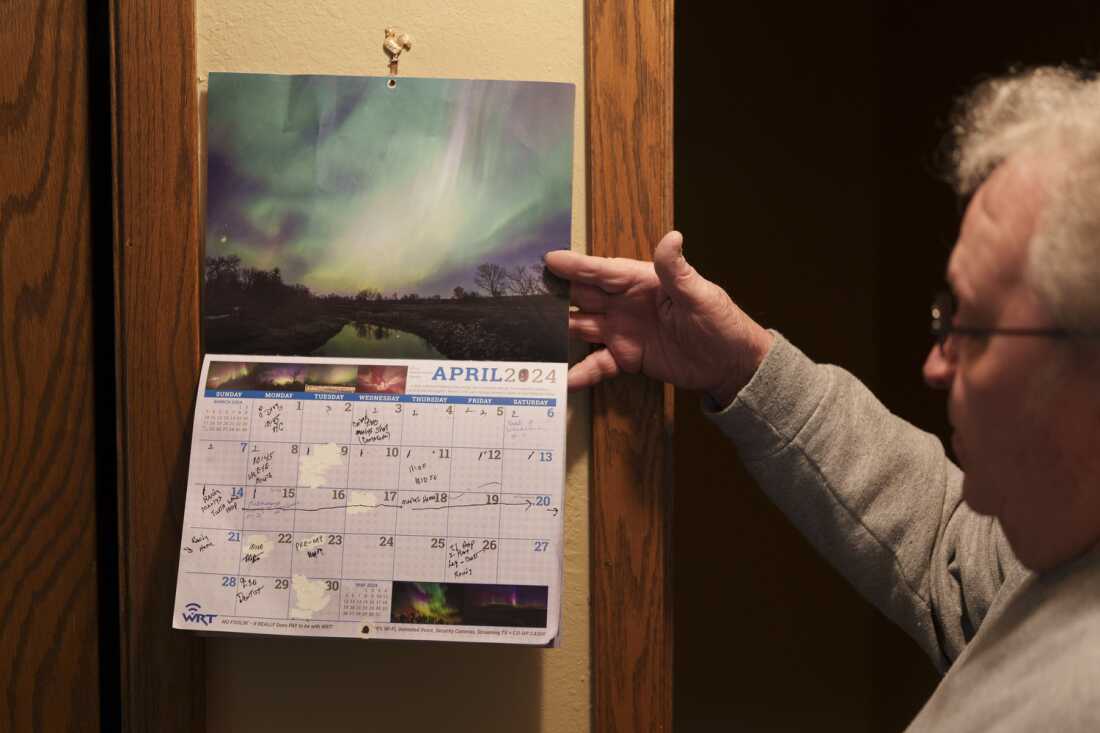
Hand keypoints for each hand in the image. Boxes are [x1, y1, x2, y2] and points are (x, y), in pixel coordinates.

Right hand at [544, 231, 772, 405]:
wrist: (730, 363)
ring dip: (559, 333)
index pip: (602, 271)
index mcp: (642, 282)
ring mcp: (623, 331)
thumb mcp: (700, 294)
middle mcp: (626, 304)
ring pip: (581, 327)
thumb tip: (672, 237)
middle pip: (583, 296)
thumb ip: (677, 270)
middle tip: (526, 298)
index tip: (549, 260)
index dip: (576, 265)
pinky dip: (580, 371)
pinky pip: (597, 363)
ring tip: (533, 339)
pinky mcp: (626, 357)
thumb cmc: (721, 322)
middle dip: (555, 296)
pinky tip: (563, 380)